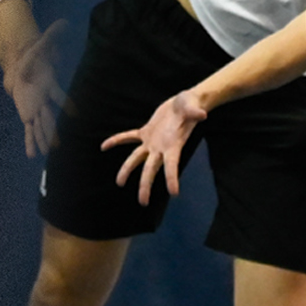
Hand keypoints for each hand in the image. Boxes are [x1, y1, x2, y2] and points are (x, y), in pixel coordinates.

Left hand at [6, 20, 66, 157]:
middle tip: (60, 145)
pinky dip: (30, 142)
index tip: (75, 114)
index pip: (58, 96)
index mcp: (48, 86)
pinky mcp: (27, 114)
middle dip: (52, 131)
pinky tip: (32, 154)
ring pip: (40, 127)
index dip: (66, 104)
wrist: (22, 68)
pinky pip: (29, 130)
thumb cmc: (34, 57)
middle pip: (48, 118)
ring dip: (43, 140)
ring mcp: (36, 109)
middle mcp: (43, 101)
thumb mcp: (41, 45)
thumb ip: (52, 35)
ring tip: (47, 153)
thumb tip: (64, 22)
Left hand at [102, 89, 209, 204]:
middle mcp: (161, 148)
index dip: (172, 178)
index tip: (174, 192)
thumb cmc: (191, 105)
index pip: (172, 165)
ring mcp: (152, 142)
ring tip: (119, 183)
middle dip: (145, 185)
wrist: (186, 103)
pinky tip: (104, 146)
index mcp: (173, 145)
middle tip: (142, 202)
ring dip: (127, 170)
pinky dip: (117, 141)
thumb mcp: (193, 107)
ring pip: (137, 158)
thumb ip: (195, 112)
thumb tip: (202, 114)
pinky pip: (129, 137)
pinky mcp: (146, 132)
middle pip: (151, 169)